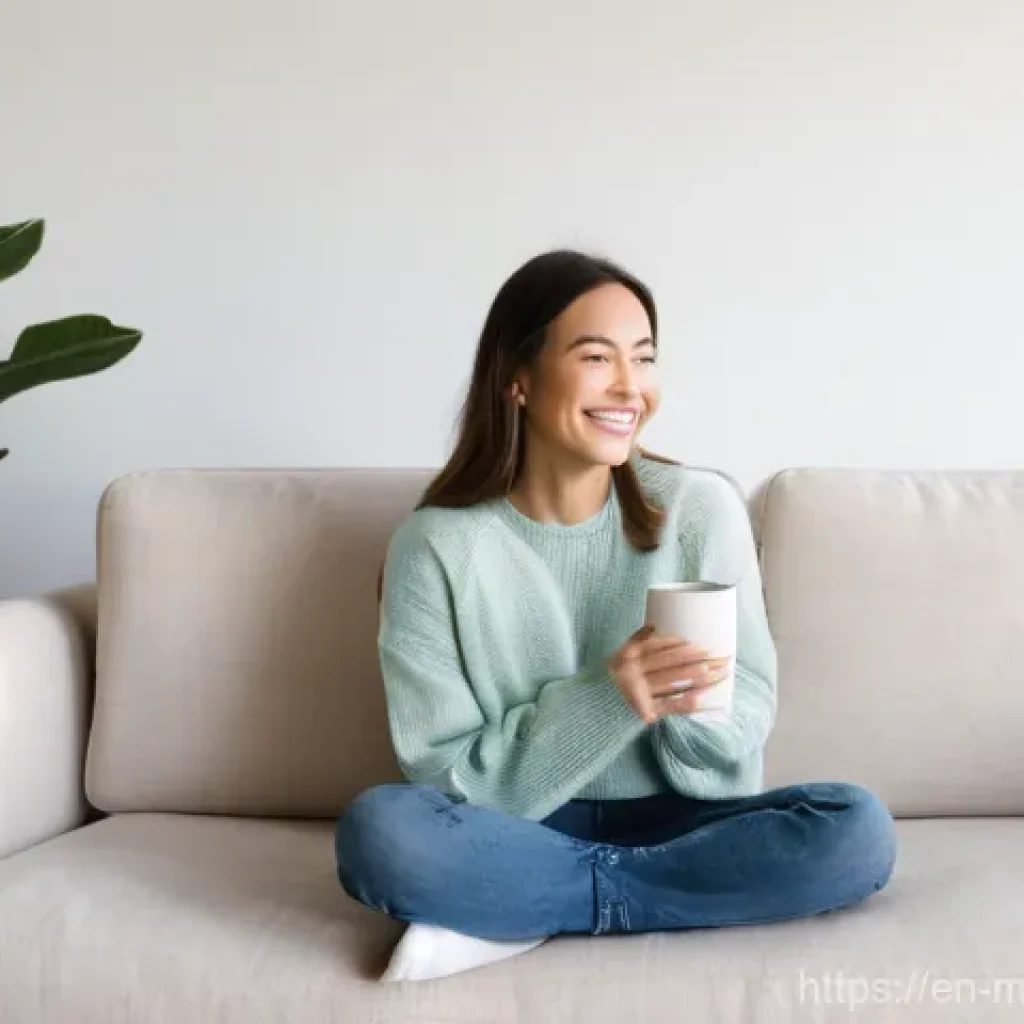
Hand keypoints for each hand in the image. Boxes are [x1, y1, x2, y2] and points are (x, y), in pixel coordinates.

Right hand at [607, 625, 731, 724]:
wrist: (595, 708)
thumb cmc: (612, 679)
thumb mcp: (618, 656)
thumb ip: (636, 642)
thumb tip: (654, 624)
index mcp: (627, 656)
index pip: (656, 646)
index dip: (679, 644)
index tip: (699, 642)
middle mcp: (632, 673)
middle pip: (669, 663)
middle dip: (696, 658)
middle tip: (719, 655)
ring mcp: (640, 693)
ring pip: (675, 682)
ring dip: (699, 677)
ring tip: (720, 671)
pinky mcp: (646, 712)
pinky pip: (671, 706)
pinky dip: (689, 701)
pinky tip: (705, 697)